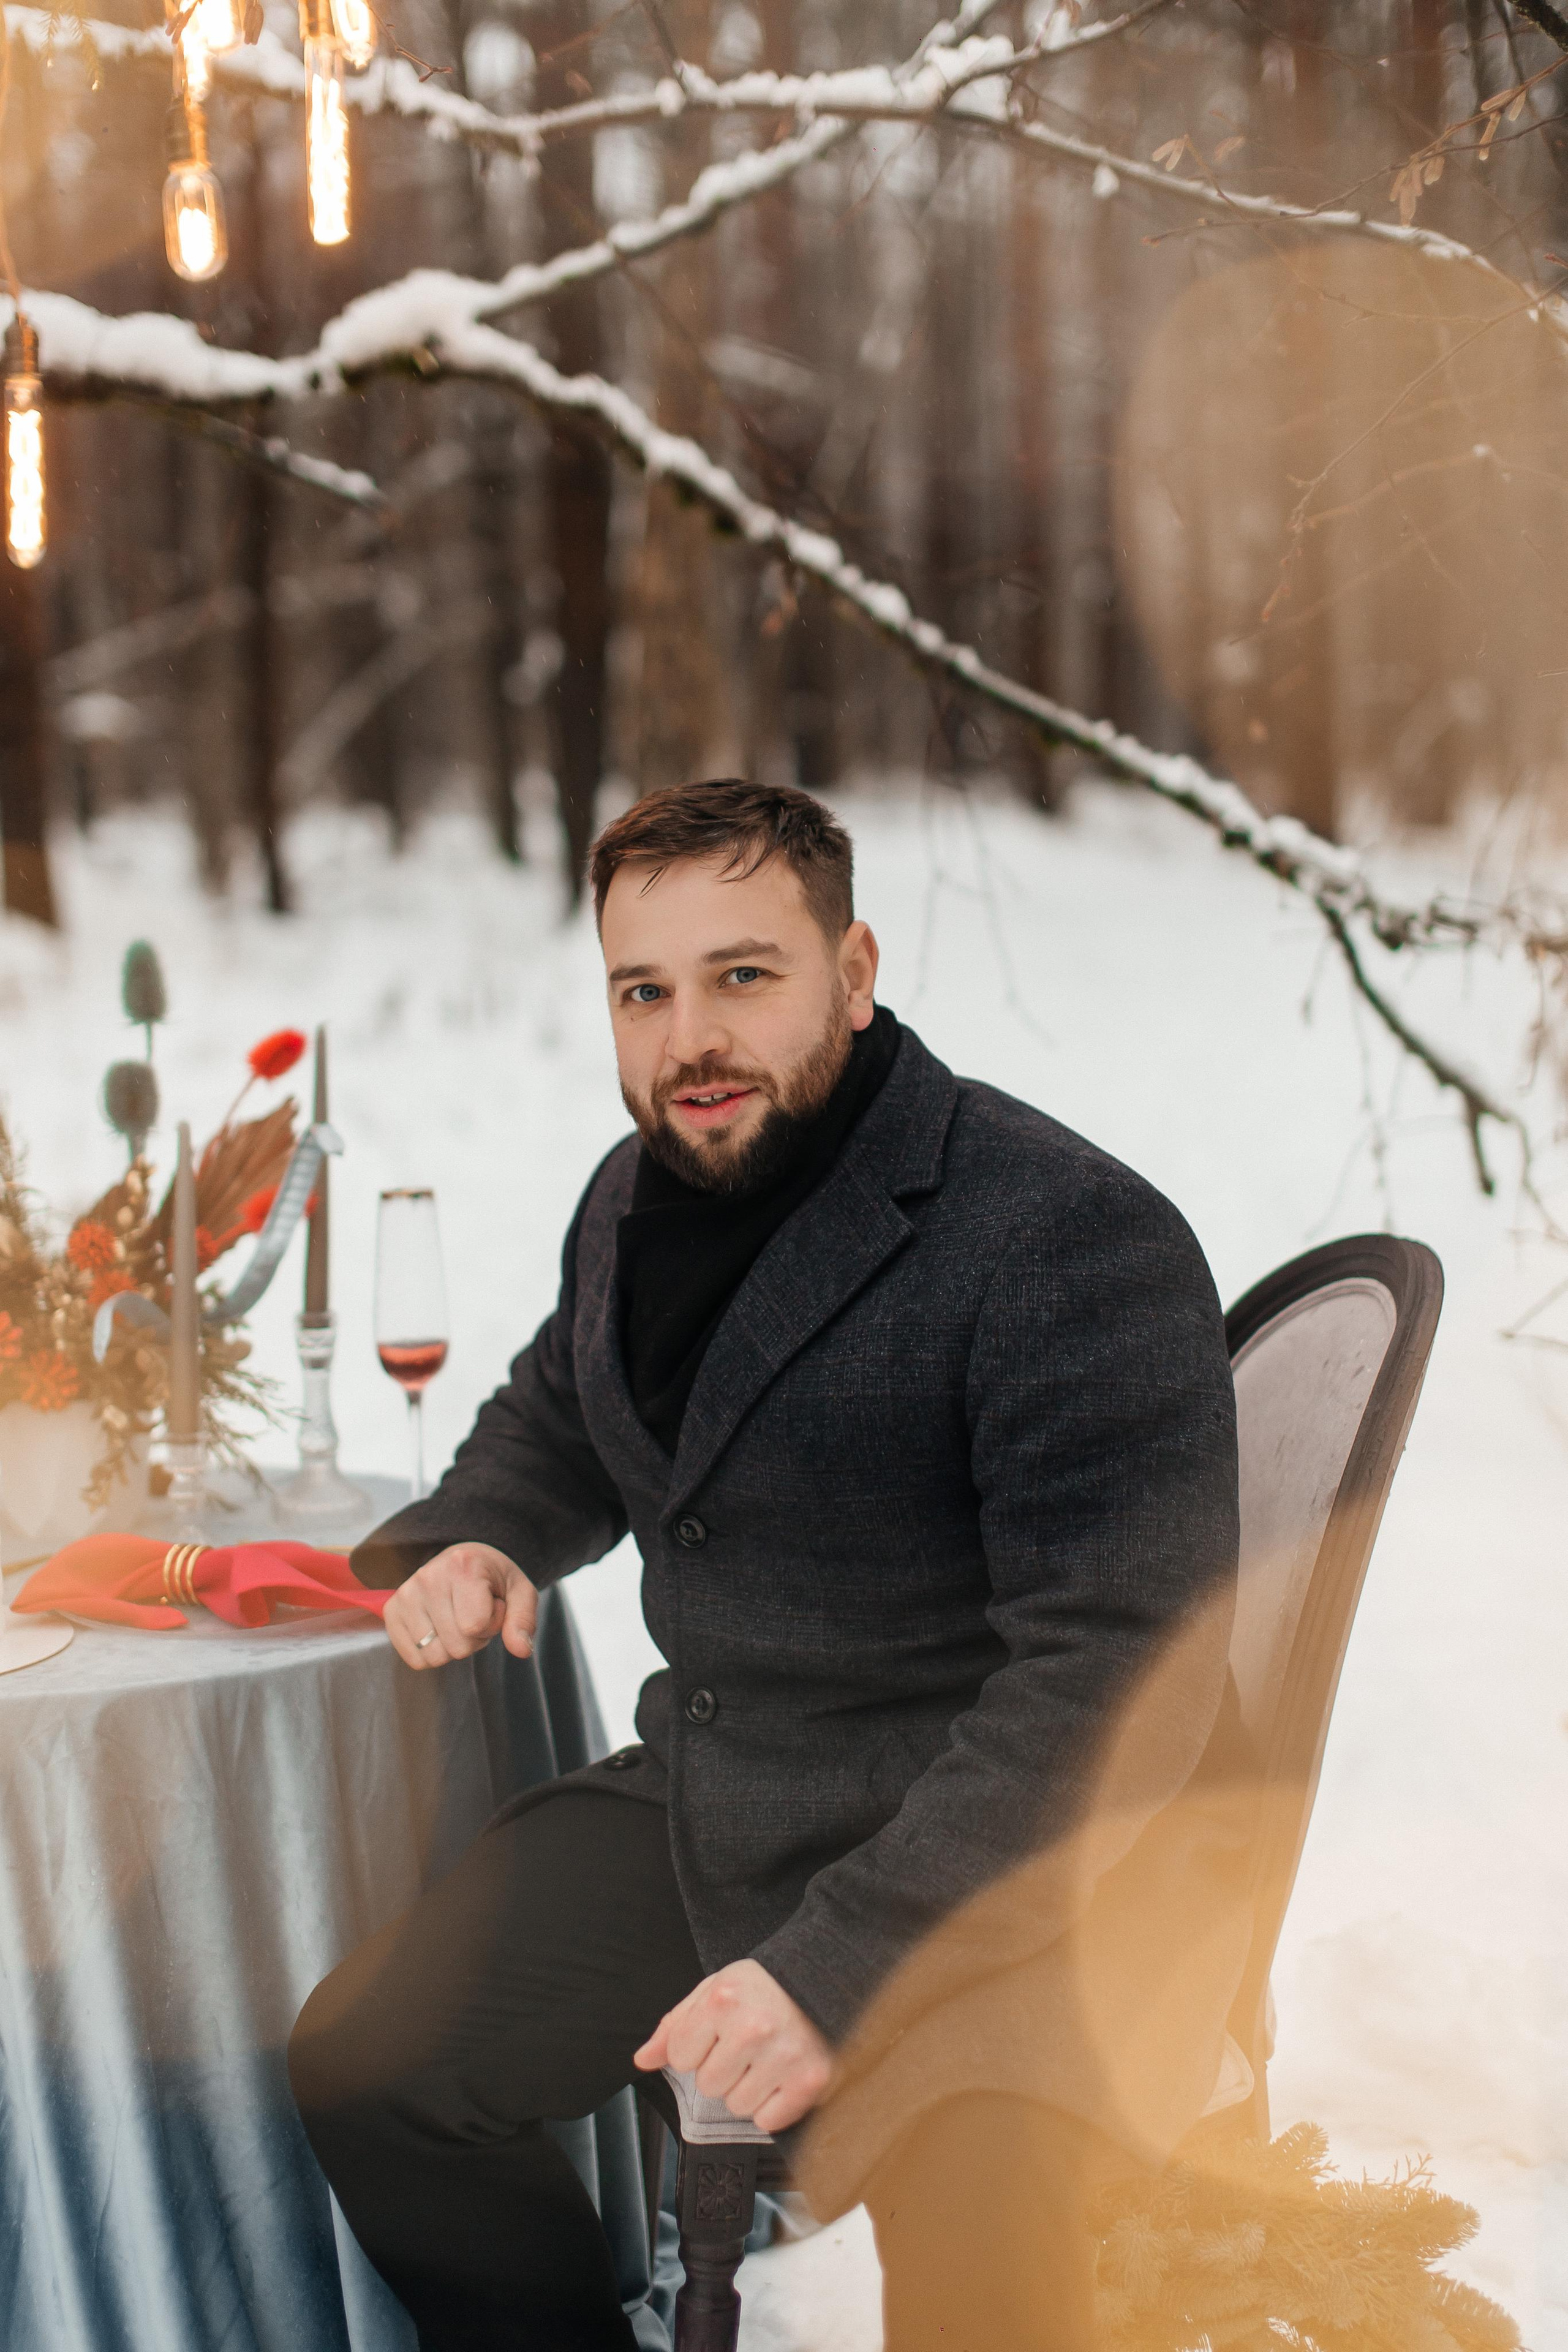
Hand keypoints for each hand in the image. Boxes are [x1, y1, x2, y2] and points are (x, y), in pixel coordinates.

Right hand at [382, 1543, 537, 1669]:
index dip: (491, 1625)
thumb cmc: (492, 1577)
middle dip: (472, 1638)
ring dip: (451, 1646)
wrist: (465, 1559)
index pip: (474, 1626)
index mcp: (463, 1566)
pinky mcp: (392, 1611)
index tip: (492, 1607)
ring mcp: (406, 1594)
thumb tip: (521, 1649)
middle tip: (474, 1615)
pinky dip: (431, 1653)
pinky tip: (439, 1628)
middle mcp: (428, 1578)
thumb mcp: (520, 1592)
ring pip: (435, 1656)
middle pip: (456, 1646)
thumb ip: (523, 1620)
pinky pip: (415, 1659)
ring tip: (458, 1619)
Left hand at [634, 1959, 834, 2133]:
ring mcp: (784, 2056)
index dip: (696, 2048)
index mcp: (722, 2001)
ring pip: (737, 2106)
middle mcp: (752, 2028)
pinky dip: (773, 2105)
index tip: (719, 2033)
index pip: (679, 2057)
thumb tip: (643, 2060)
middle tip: (747, 2044)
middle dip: (722, 2068)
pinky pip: (768, 2121)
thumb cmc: (763, 1987)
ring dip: (748, 2087)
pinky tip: (782, 2074)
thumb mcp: (712, 1991)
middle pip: (708, 2086)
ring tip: (766, 2057)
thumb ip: (675, 2026)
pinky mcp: (811, 2080)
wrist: (822, 1980)